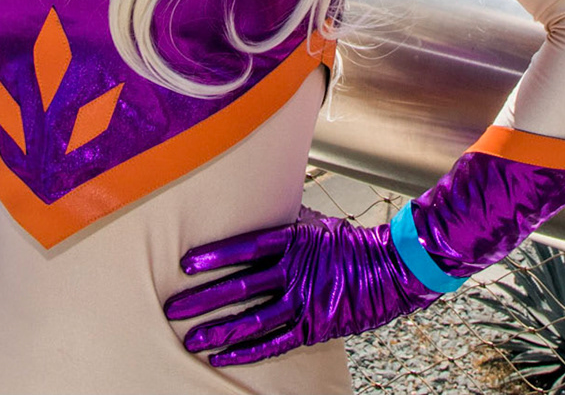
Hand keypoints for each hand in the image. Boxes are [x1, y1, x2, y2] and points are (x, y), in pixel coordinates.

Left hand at [164, 212, 436, 366]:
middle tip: (171, 309)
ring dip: (218, 331)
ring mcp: (305, 302)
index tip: (184, 264)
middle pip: (240, 288)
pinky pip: (274, 344)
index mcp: (295, 241)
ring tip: (190, 340)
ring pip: (252, 321)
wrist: (393, 269)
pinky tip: (221, 357)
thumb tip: (250, 207)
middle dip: (201, 300)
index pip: (246, 248)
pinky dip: (246, 351)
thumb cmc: (349, 243)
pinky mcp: (314, 327)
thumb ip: (282, 222)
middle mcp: (296, 272)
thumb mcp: (315, 224)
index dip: (215, 257)